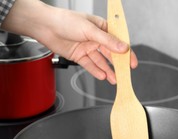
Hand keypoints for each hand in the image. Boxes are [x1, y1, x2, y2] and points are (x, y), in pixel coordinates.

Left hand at [2, 0, 137, 84]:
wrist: (45, 26)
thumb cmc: (65, 20)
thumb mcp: (89, 29)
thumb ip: (107, 41)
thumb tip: (122, 47)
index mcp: (101, 27)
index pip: (117, 41)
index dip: (126, 52)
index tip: (132, 62)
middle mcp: (95, 38)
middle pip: (110, 53)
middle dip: (118, 65)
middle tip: (125, 74)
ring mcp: (87, 47)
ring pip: (101, 61)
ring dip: (108, 70)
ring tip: (115, 79)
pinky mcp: (79, 56)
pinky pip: (90, 65)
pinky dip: (96, 71)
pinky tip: (102, 76)